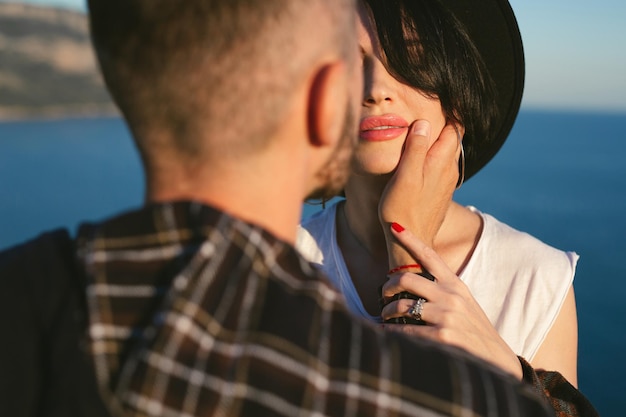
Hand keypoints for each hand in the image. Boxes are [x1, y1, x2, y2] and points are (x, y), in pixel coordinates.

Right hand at [378, 120, 459, 254]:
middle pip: (453, 139)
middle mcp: (448, 170)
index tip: (437, 101)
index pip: (453, 128)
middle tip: (428, 114)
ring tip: (422, 133)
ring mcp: (446, 182)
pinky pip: (442, 167)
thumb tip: (424, 122)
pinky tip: (421, 160)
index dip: (449, 114)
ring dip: (438, 142)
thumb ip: (416, 148)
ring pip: (448, 153)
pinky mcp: (440, 193)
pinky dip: (435, 157)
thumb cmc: (402, 209)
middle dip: (444, 125)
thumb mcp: (404, 176)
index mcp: (440, 161)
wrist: (410, 242)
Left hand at [380, 224, 522, 379]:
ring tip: (385, 317)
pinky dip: (392, 332)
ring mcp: (447, 316)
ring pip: (402, 306)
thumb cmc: (475, 331)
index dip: (410, 239)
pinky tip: (387, 333)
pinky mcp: (442, 336)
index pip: (430, 255)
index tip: (395, 226)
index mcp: (456, 285)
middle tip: (383, 294)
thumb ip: (443, 291)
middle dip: (387, 287)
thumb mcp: (464, 303)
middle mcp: (451, 297)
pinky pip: (406, 330)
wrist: (498, 360)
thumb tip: (411, 285)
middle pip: (406, 279)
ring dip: (387, 312)